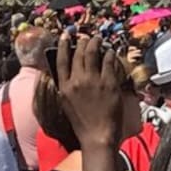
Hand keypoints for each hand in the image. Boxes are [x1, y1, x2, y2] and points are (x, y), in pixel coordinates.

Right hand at [57, 33, 123, 150]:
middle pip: (78, 53)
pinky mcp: (109, 83)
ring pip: (93, 53)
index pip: (60, 60)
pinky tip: (110, 51)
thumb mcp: (67, 103)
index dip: (63, 45)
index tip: (65, 35)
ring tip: (99, 39)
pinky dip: (109, 53)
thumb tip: (69, 70)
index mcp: (64, 87)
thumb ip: (67, 86)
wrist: (97, 135)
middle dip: (83, 41)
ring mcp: (94, 81)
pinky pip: (109, 61)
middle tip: (87, 37)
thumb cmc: (82, 122)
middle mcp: (77, 81)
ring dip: (96, 42)